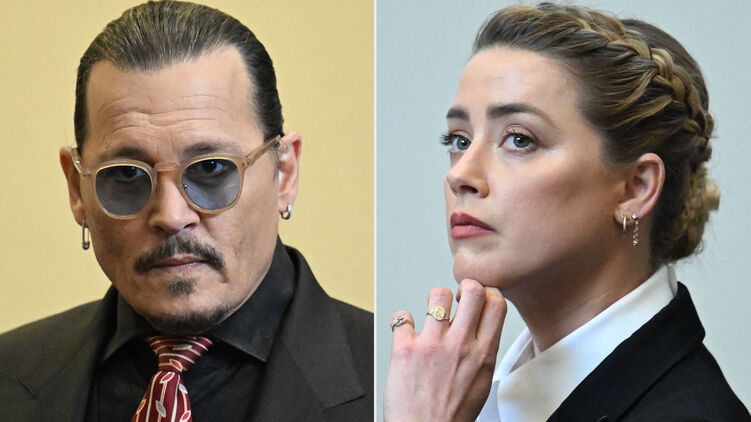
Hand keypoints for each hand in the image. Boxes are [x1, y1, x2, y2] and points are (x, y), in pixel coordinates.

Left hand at [383, 279, 506, 421]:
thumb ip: (481, 352)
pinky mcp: (404, 349)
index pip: (497, 303)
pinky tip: (406, 332)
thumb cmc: (450, 415)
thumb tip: (479, 329)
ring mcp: (432, 345)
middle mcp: (459, 345)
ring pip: (438, 295)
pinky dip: (402, 322)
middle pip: (473, 290)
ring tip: (431, 314)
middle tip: (457, 298)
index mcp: (483, 354)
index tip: (478, 298)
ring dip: (434, 300)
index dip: (488, 293)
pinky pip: (403, 317)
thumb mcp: (480, 382)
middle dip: (465, 286)